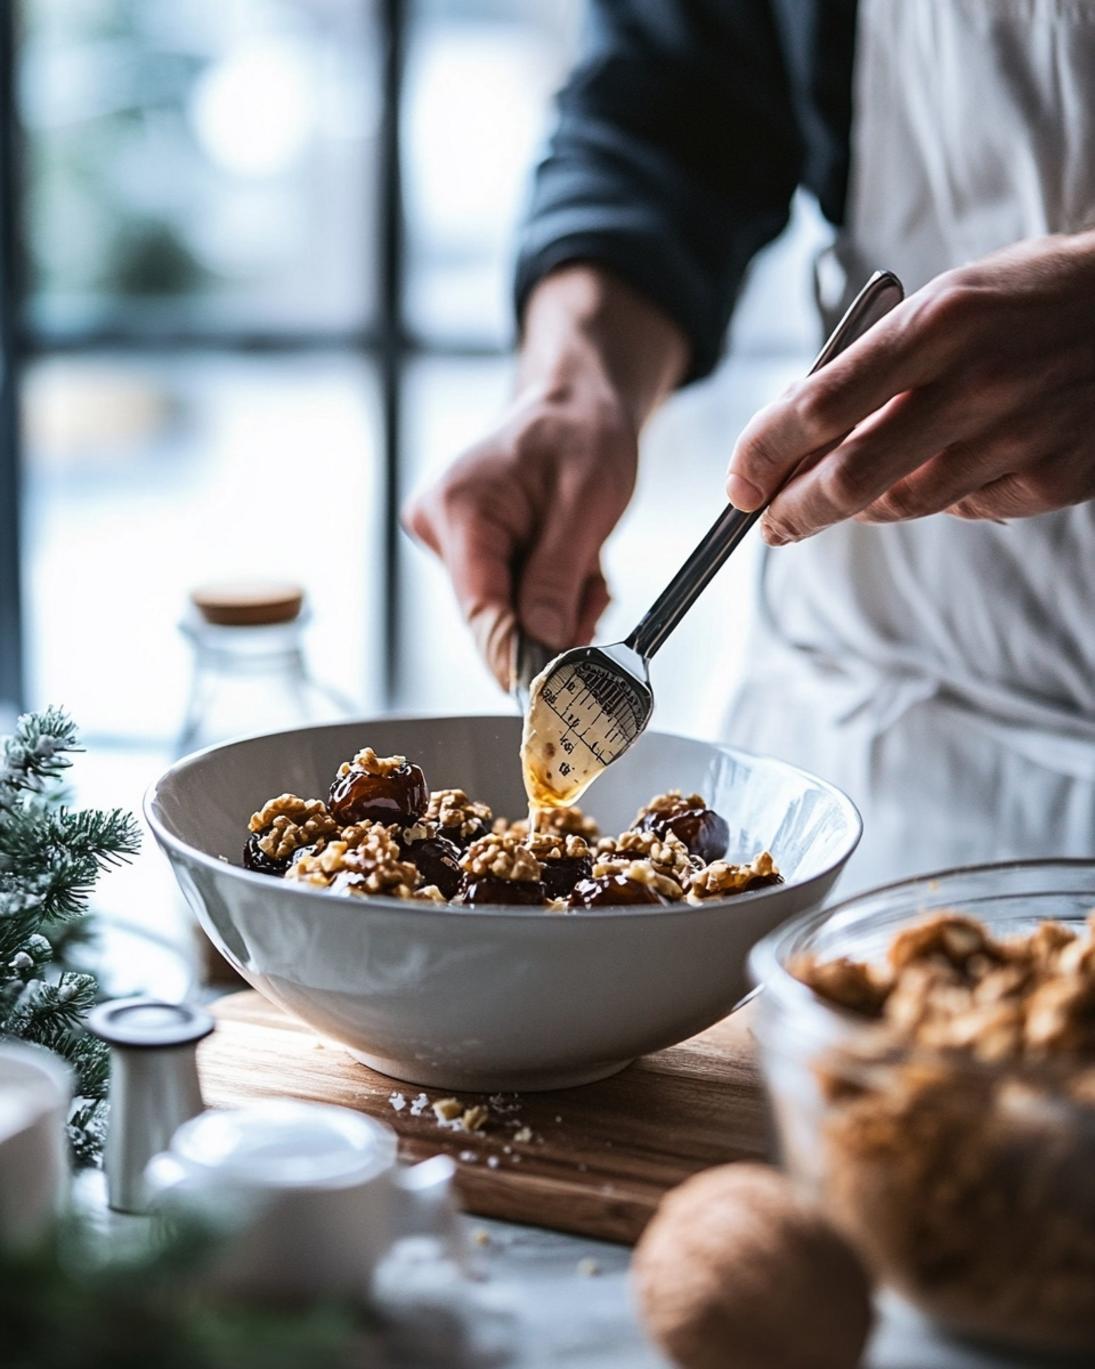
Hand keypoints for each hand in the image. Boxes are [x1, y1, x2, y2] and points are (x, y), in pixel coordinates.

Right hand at [403, 264, 686, 689]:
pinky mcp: (466, 549)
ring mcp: (448, 538)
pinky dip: (548, 594)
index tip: (552, 696)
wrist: (576, 402)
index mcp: (462, 507)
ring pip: (505, 613)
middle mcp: (439, 525)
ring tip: (585, 563)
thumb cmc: (582, 432)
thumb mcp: (586, 505)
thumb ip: (558, 580)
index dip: (516, 658)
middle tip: (593, 594)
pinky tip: (569, 562)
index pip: (480, 610)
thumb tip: (544, 649)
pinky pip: (509, 598)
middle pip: (492, 616)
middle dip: (550, 622)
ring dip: (555, 606)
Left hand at [725, 233, 1094, 542]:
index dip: (765, 453)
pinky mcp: (1055, 476)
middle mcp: (976, 381)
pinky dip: (942, 496)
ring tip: (844, 495)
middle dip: (796, 511)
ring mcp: (1019, 433)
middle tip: (772, 524)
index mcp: (938, 322)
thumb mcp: (948, 303)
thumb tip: (799, 430)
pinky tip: (951, 466)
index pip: (820, 405)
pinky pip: (967, 506)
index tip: (740, 481)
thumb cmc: (1028, 299)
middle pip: (851, 477)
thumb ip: (877, 366)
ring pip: (903, 502)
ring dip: (859, 507)